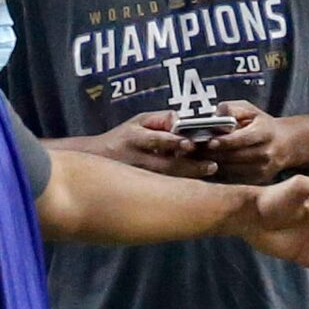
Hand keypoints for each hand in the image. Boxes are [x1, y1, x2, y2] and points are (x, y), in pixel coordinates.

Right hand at [95, 110, 219, 177]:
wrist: (96, 160)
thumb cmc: (123, 138)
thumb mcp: (137, 121)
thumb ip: (161, 119)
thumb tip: (180, 118)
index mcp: (135, 138)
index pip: (157, 139)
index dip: (175, 142)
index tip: (192, 144)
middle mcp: (136, 159)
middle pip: (165, 165)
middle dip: (190, 166)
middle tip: (212, 165)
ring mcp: (138, 177)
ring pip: (166, 180)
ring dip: (189, 178)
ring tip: (208, 173)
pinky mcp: (141, 189)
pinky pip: (163, 190)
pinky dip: (180, 189)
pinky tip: (196, 188)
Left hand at [199, 101, 294, 183]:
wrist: (284, 144)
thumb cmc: (261, 124)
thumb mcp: (250, 110)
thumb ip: (232, 109)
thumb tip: (215, 116)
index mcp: (265, 132)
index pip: (243, 139)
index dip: (225, 141)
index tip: (209, 141)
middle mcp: (265, 153)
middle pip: (234, 156)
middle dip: (212, 154)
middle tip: (193, 151)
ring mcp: (262, 169)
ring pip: (231, 170)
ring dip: (212, 164)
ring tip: (196, 158)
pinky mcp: (257, 180)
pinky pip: (233, 178)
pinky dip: (219, 172)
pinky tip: (207, 165)